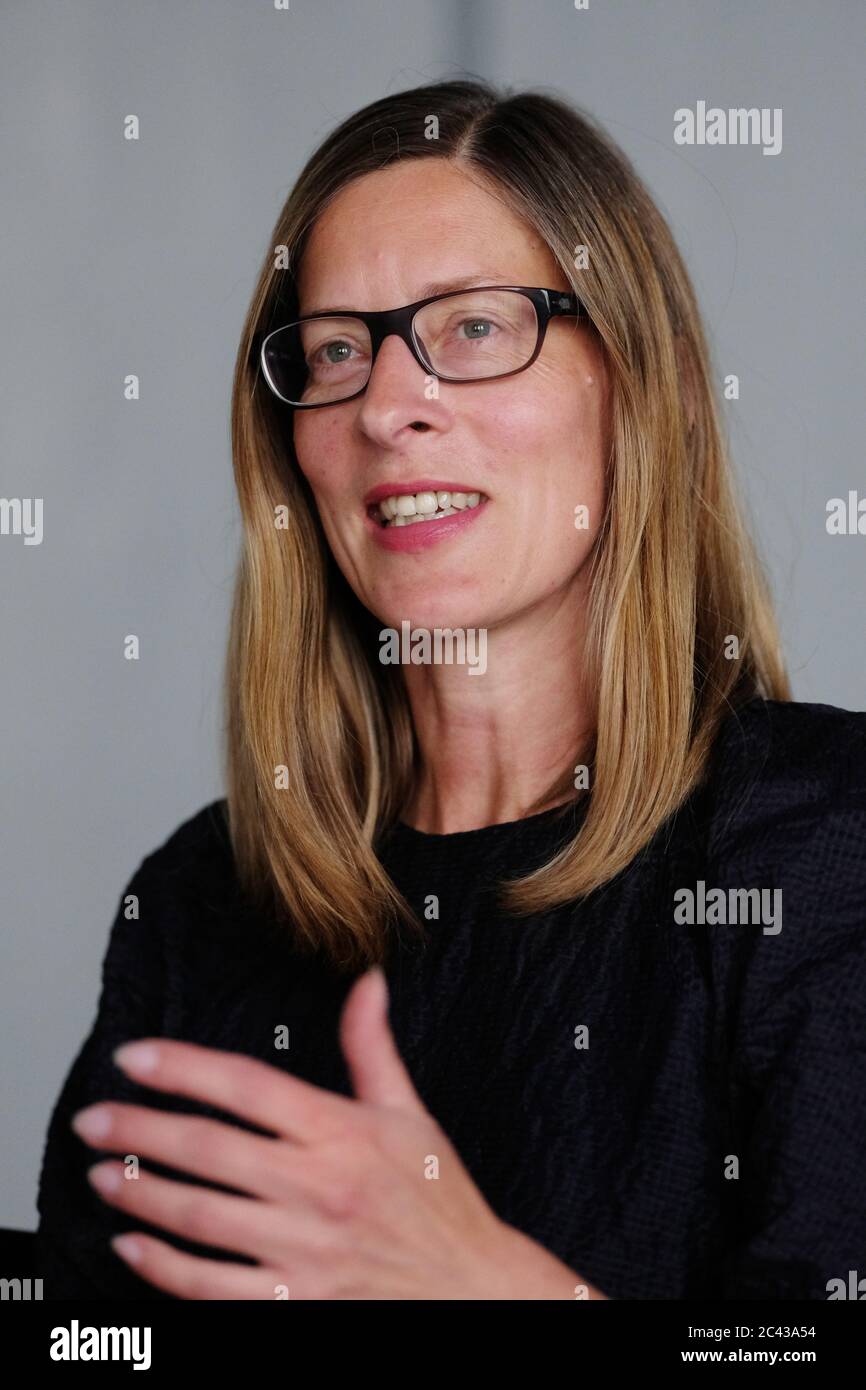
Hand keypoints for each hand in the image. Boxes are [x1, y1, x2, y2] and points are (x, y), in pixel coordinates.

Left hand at [71, 968, 601, 1298]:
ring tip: (100, 1173)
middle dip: (138, 1130)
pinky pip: (212, 1288)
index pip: (247, 1086)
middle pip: (208, 1150)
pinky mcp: (297, 1303)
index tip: (132, 1056)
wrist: (472, 1289)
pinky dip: (163, 1269)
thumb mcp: (411, 1113)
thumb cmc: (439, 1197)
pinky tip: (131, 1246)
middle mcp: (319, 1188)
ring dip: (140, 1193)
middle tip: (92, 1117)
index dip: (183, 1067)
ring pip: (200, 1218)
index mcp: (343, 1133)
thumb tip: (366, 979)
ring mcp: (305, 1251)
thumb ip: (372, 1047)